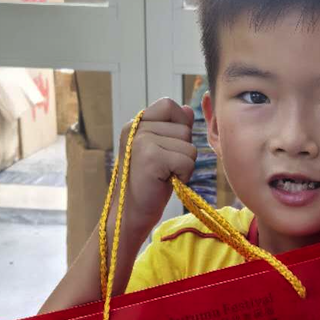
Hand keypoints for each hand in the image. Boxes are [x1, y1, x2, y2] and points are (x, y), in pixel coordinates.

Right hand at [116, 97, 196, 235]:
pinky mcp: (151, 158)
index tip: (168, 148)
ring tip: (164, 175)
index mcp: (136, 123)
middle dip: (182, 152)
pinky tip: (165, 182)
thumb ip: (173, 129)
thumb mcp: (161, 151)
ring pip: (189, 146)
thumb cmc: (148, 184)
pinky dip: (183, 176)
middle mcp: (136, 128)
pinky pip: (187, 161)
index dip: (179, 125)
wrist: (130, 214)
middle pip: (184, 129)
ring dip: (184, 166)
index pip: (169, 105)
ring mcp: (142, 141)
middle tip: (164, 169)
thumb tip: (188, 109)